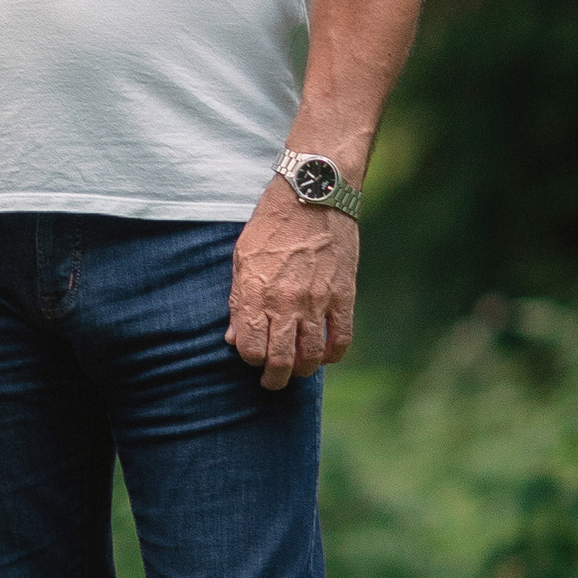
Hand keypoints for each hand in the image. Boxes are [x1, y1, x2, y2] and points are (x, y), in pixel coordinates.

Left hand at [228, 180, 359, 387]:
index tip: (252, 355)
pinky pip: (341, 339)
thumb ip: (238, 300)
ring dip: (304, 370)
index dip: (250, 359)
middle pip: (280, 360)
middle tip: (273, 382)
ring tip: (298, 369)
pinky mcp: (344, 296)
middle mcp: (286, 302)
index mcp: (256, 292)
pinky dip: (333, 354)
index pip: (251, 348)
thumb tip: (233, 337)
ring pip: (312, 356)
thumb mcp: (243, 257)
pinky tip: (326, 355)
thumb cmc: (272, 224)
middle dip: (274, 379)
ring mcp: (317, 301)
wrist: (314, 195)